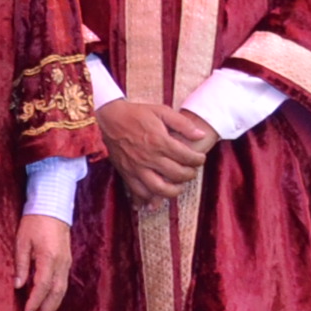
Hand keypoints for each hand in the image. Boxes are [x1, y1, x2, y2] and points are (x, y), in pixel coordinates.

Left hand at [17, 214, 72, 310]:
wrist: (53, 207)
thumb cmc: (34, 222)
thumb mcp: (22, 241)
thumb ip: (21, 264)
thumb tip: (18, 286)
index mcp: (49, 257)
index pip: (43, 285)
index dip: (35, 300)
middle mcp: (61, 263)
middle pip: (56, 292)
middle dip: (47, 309)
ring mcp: (67, 262)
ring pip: (62, 289)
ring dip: (53, 305)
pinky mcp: (67, 261)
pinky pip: (63, 283)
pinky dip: (56, 295)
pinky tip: (50, 302)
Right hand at [95, 98, 214, 203]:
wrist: (109, 117)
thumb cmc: (136, 113)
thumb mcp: (162, 111)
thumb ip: (183, 124)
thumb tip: (201, 135)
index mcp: (160, 141)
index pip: (187, 157)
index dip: (198, 160)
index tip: (200, 159)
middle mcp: (149, 157)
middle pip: (177, 175)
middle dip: (189, 174)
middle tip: (191, 171)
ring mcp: (136, 167)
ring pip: (159, 189)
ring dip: (173, 191)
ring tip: (178, 186)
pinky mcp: (126, 172)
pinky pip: (138, 191)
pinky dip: (147, 199)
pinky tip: (155, 199)